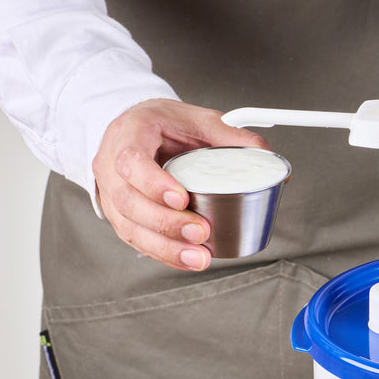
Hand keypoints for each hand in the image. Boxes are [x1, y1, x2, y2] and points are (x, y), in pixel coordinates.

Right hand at [92, 98, 269, 270]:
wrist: (138, 126)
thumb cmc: (166, 123)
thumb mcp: (200, 119)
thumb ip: (233, 136)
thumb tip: (267, 157)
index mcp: (130, 132)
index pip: (131, 160)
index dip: (154, 184)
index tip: (183, 199)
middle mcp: (112, 164)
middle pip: (129, 201)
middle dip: (166, 223)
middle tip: (200, 233)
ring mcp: (111, 192)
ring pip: (129, 226)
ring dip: (165, 247)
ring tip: (198, 256)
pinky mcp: (121, 214)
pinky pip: (136, 239)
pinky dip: (163, 253)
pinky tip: (186, 260)